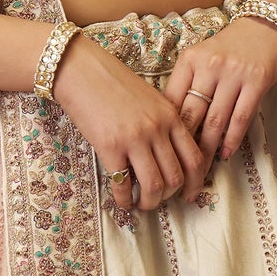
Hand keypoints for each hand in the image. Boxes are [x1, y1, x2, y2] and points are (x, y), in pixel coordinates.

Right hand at [52, 34, 210, 218]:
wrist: (81, 71)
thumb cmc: (113, 83)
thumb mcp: (150, 98)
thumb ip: (164, 123)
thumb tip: (170, 155)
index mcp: (171, 115)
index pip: (194, 157)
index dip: (195, 182)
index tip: (189, 194)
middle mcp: (157, 129)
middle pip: (175, 177)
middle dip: (169, 196)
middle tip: (160, 199)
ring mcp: (134, 139)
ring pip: (154, 185)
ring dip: (150, 202)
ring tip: (141, 204)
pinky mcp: (110, 147)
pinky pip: (123, 184)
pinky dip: (124, 199)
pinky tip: (122, 201)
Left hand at [162, 16, 276, 163]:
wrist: (267, 25)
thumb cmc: (231, 47)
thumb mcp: (202, 57)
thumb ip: (188, 83)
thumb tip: (172, 123)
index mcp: (189, 60)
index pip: (171, 100)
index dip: (165, 128)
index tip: (162, 150)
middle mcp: (209, 66)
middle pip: (190, 114)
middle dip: (183, 146)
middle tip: (178, 169)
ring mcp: (234, 74)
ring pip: (215, 121)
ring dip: (207, 150)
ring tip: (201, 170)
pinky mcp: (256, 81)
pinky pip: (241, 118)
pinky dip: (232, 139)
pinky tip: (226, 154)